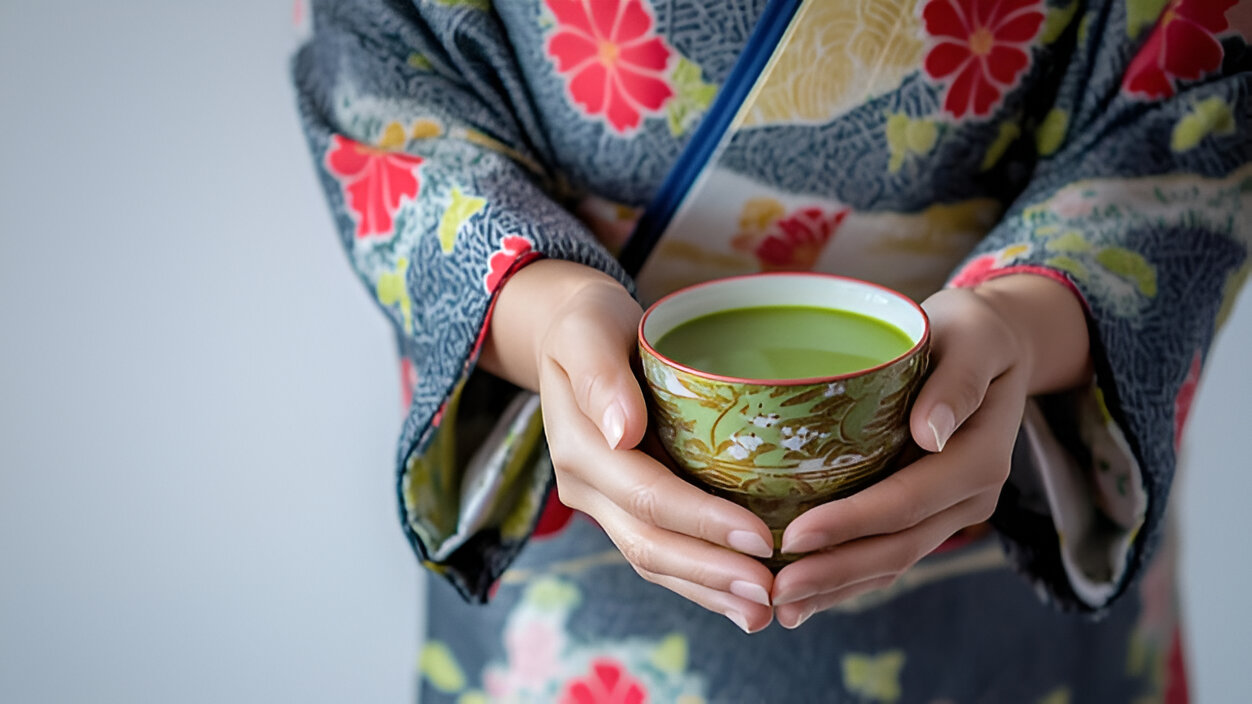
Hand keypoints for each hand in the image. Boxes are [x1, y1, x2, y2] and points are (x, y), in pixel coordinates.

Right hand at [480, 259, 777, 632]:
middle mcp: (587, 487)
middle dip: (712, 574)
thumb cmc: (589, 324)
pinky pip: (661, 554)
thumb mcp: (588, 329)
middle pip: (651, 544)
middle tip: (772, 593)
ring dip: (709, 592)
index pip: (647, 495)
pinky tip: (738, 599)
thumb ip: (599, 377)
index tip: (760, 537)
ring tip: (764, 613)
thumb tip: (623, 432)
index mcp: (580, 448)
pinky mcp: (626, 508)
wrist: (572, 335)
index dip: (702, 521)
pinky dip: (700, 581)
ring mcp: (604, 504)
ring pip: (655, 561)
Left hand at [768, 274, 1091, 628]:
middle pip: (897, 546)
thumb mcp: (973, 335)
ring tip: (779, 608)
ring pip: (891, 562)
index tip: (796, 536)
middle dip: (834, 573)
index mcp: (979, 457)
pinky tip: (805, 595)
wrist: (994, 344)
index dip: (852, 523)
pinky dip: (847, 579)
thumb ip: (957, 381)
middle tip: (774, 591)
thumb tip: (933, 431)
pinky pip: (888, 554)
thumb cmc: (972, 330)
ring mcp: (950, 511)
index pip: (908, 500)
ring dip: (836, 589)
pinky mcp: (928, 512)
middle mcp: (969, 496)